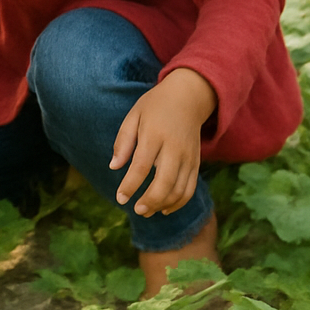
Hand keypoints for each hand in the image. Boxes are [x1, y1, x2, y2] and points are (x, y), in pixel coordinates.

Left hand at [109, 68, 214, 217]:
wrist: (188, 97)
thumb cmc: (155, 106)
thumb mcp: (134, 115)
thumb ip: (123, 142)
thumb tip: (113, 167)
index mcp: (154, 134)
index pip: (141, 166)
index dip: (130, 185)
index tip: (120, 198)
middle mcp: (174, 147)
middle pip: (165, 182)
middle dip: (150, 200)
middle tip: (136, 210)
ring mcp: (188, 157)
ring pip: (179, 189)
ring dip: (163, 205)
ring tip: (146, 211)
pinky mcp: (196, 163)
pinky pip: (190, 188)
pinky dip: (178, 202)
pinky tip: (164, 209)